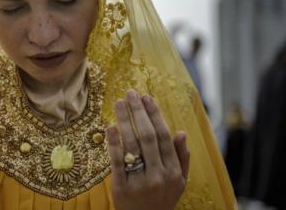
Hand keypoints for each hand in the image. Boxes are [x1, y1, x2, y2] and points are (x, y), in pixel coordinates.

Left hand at [106, 89, 189, 209]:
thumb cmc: (162, 199)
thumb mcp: (179, 182)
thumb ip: (182, 158)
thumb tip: (181, 132)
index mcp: (173, 171)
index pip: (164, 137)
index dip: (155, 115)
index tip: (147, 98)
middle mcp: (158, 175)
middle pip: (148, 136)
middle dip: (139, 112)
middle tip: (131, 93)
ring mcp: (140, 181)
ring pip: (132, 146)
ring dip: (125, 121)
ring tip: (118, 103)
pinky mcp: (121, 188)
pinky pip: (117, 162)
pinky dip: (114, 143)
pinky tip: (110, 127)